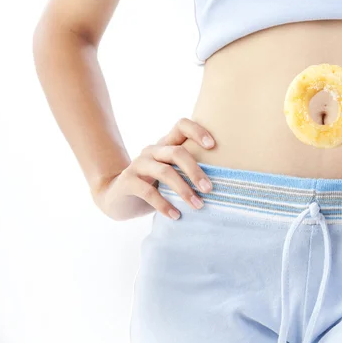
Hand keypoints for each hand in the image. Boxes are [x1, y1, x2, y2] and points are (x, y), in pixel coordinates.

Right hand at [92, 118, 215, 220]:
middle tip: (209, 189)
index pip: (181, 126)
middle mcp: (152, 150)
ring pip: (165, 172)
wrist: (117, 198)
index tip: (213, 145)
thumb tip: (224, 183)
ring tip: (198, 206)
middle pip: (177, 152)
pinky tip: (176, 216)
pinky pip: (149, 192)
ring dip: (184, 191)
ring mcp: (138, 164)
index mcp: (166, 144)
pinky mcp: (128, 181)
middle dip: (196, 171)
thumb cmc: (155, 186)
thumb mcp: (172, 175)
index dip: (197, 131)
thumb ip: (189, 172)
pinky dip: (165, 205)